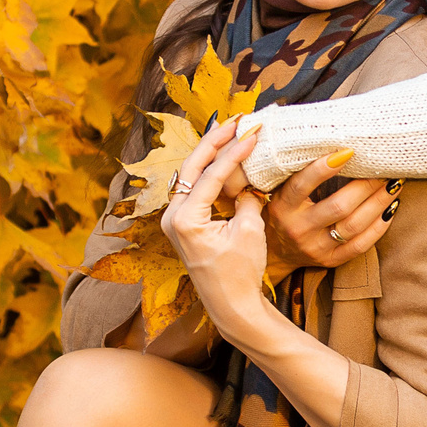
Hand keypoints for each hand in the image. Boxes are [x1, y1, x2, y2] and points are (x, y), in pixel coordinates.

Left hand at [163, 123, 291, 352]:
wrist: (231, 306)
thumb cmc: (240, 274)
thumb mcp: (249, 231)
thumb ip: (245, 197)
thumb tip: (245, 179)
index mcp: (185, 219)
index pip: (210, 174)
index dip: (234, 151)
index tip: (253, 132)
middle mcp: (173, 216)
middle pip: (192, 166)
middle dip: (216, 140)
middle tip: (238, 120)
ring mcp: (175, 220)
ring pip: (192, 175)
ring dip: (213, 153)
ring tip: (234, 131)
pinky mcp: (184, 223)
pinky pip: (196, 189)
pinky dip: (212, 172)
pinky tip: (228, 157)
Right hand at [253, 148, 398, 275]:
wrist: (276, 251)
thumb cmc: (284, 210)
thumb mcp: (281, 190)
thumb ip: (299, 171)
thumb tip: (335, 144)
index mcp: (283, 206)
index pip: (302, 185)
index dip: (323, 169)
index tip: (348, 151)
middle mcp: (299, 228)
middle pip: (338, 207)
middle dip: (365, 185)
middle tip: (384, 168)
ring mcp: (316, 248)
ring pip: (354, 226)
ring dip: (379, 203)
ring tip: (394, 184)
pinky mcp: (331, 261)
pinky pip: (360, 246)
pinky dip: (379, 226)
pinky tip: (390, 209)